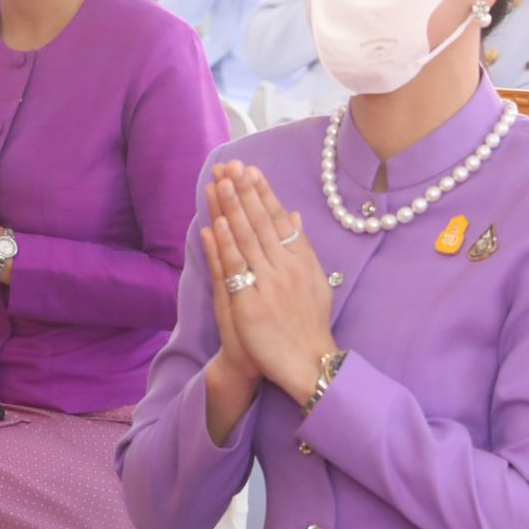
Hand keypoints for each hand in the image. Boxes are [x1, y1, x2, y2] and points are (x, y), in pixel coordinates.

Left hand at [204, 162, 334, 405]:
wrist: (305, 363)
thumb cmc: (307, 322)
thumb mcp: (313, 280)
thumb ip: (300, 246)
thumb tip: (293, 214)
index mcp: (301, 260)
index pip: (279, 218)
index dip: (263, 193)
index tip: (249, 169)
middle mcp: (285, 268)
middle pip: (260, 222)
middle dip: (243, 192)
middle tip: (229, 165)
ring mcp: (268, 285)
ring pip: (246, 240)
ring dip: (231, 209)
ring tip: (219, 183)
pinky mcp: (250, 304)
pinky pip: (234, 270)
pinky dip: (224, 246)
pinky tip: (215, 225)